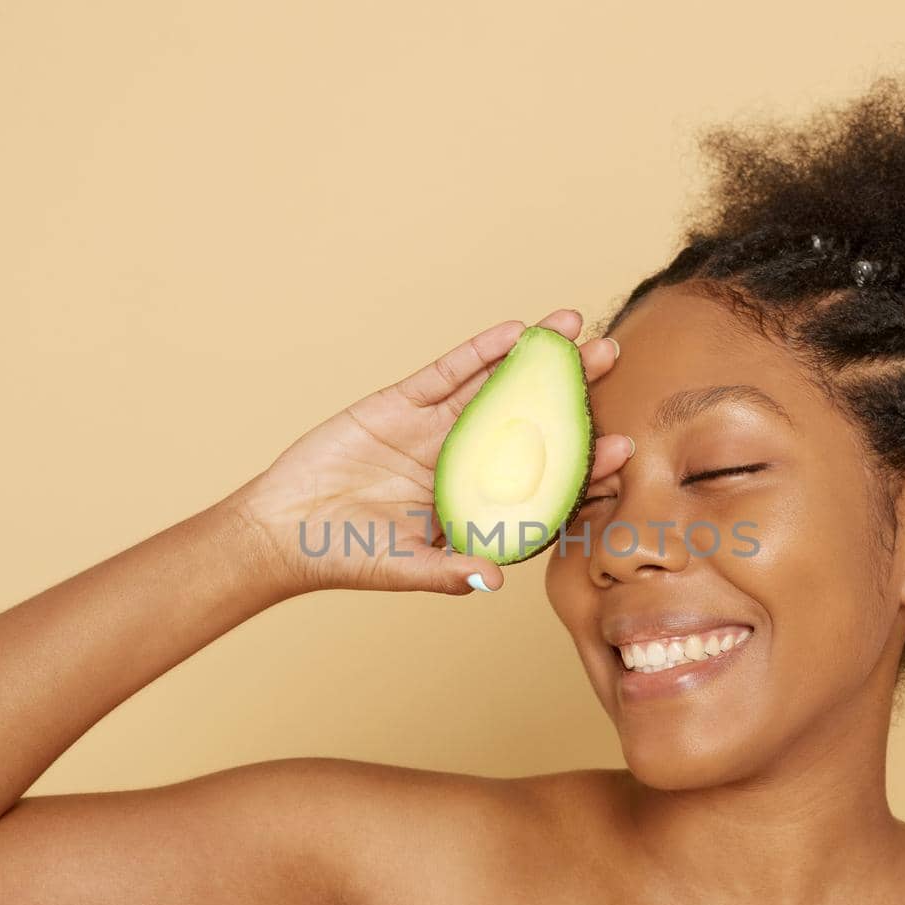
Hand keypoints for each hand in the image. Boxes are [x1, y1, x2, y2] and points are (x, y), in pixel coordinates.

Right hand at [223, 308, 631, 597]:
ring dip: (534, 357)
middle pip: (530, 420)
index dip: (582, 463)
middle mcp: (466, 461)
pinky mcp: (401, 404)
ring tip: (574, 326)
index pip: (542, 480)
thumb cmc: (345, 558)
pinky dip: (478, 353)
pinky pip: (447, 373)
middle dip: (571, 390)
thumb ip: (448, 570)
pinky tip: (512, 334)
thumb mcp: (403, 569)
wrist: (282, 529)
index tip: (623, 447)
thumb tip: (494, 578)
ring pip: (495, 385)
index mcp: (478, 504)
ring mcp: (435, 429)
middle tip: (612, 355)